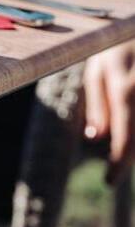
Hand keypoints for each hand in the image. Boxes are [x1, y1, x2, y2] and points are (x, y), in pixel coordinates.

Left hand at [84, 41, 134, 183]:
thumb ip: (98, 103)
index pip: (125, 134)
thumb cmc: (116, 45)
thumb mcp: (98, 68)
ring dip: (132, 141)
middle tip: (113, 172)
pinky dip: (134, 125)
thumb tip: (96, 137)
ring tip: (119, 149)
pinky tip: (127, 132)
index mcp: (122, 83)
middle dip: (127, 156)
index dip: (119, 163)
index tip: (109, 181)